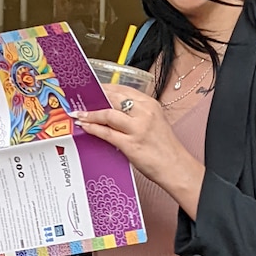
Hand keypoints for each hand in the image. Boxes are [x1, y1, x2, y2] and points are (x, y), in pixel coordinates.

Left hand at [72, 83, 204, 217]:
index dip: (105, 89)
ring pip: (107, 114)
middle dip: (95, 98)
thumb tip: (113, 109)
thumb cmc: (165, 147)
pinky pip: (106, 133)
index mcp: (150, 104)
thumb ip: (137, 113)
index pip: (123, 90)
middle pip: (113, 98)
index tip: (93, 89)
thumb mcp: (155, 121)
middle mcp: (144, 113)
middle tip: (81, 99)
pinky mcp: (130, 144)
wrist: (176, 167)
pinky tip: (86, 127)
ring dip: (90, 113)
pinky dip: (93, 128)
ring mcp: (137, 128)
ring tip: (79, 114)